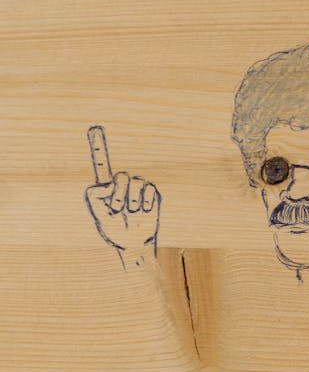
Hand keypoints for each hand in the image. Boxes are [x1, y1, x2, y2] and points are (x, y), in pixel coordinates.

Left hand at [84, 126, 160, 268]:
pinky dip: (146, 203)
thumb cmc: (113, 229)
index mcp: (106, 186)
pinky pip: (149, 190)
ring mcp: (137, 189)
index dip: (97, 145)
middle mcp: (122, 184)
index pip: (101, 163)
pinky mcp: (152, 195)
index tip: (94, 128)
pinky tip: (143, 212)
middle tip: (118, 210)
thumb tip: (110, 182)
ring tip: (131, 213)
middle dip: (119, 195)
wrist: (132, 244)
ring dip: (133, 202)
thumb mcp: (97, 215)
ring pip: (137, 182)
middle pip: (122, 176)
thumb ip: (95, 195)